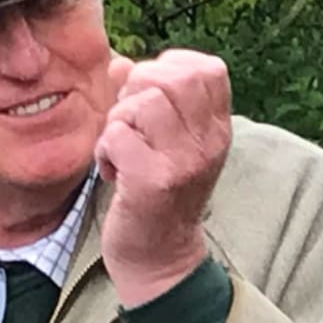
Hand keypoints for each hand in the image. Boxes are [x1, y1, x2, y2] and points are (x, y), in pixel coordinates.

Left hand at [94, 49, 232, 305]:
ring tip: (122, 149)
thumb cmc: (156, 194)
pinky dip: (105, 151)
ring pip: (142, 102)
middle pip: (173, 76)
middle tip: (131, 122)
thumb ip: (145, 96)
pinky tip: (115, 173)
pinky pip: (116, 135)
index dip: (169, 69)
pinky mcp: (154, 181)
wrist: (159, 258)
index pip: (206, 68)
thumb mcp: (166, 142)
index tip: (152, 99)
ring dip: (118, 121)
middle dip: (138, 88)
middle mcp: (209, 142)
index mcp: (218, 129)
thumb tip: (120, 63)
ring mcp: (185, 161)